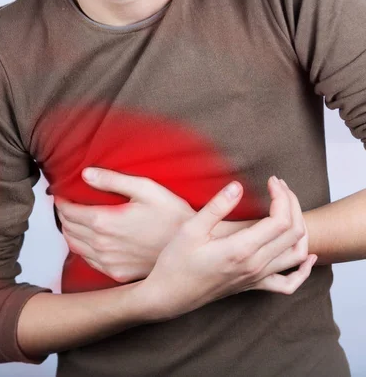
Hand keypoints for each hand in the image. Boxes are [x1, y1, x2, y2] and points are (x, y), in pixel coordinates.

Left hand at [54, 167, 195, 282]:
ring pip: (75, 246)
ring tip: (72, 221)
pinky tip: (88, 241)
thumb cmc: (172, 215)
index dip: (61, 202)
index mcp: (104, 221)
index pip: (68, 211)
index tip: (61, 195)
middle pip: (68, 228)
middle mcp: (101, 244)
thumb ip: (112, 180)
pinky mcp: (117, 272)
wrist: (192, 248)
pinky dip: (82, 249)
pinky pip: (89, 261)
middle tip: (65, 205)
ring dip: (69, 232)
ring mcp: (108, 261)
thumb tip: (86, 174)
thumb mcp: (145, 188)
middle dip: (63, 215)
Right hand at [132, 176, 315, 322]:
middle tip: (278, 186)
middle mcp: (255, 265)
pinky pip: (288, 283)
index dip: (282, 195)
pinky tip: (307, 257)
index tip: (271, 180)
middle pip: (294, 232)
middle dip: (292, 203)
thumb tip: (237, 186)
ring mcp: (257, 278)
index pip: (280, 219)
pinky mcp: (253, 285)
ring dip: (301, 228)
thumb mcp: (190, 230)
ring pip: (297, 254)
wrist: (169, 295)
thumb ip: (216, 207)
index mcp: (241, 250)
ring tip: (289, 208)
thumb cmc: (176, 262)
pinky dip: (304, 270)